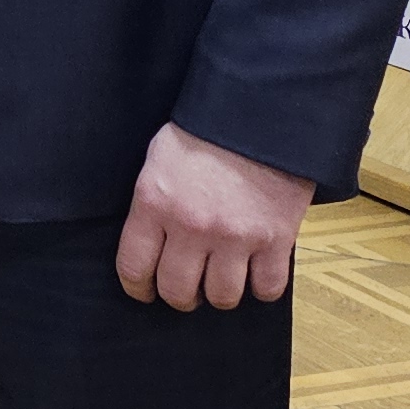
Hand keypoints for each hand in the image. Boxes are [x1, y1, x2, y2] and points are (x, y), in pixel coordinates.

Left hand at [115, 122, 314, 310]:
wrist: (261, 111)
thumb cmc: (205, 131)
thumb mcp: (159, 159)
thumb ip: (151, 203)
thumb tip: (149, 242)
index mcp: (155, 203)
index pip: (134, 267)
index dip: (138, 288)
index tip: (145, 291)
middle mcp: (192, 226)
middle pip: (178, 291)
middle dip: (180, 296)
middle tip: (187, 288)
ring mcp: (236, 236)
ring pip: (223, 297)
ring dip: (221, 294)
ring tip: (223, 279)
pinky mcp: (276, 239)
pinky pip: (267, 289)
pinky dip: (262, 287)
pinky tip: (257, 274)